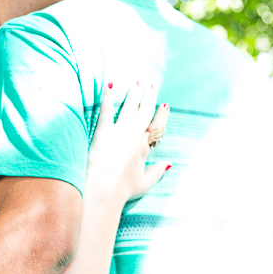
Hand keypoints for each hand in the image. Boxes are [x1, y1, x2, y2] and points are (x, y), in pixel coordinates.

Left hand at [85, 81, 170, 202]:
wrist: (104, 191)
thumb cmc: (123, 190)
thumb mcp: (144, 183)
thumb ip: (157, 172)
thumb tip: (170, 164)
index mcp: (145, 148)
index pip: (157, 126)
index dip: (162, 115)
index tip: (165, 105)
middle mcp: (134, 136)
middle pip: (145, 112)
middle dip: (149, 97)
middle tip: (151, 85)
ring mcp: (119, 132)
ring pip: (129, 107)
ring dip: (134, 93)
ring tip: (137, 82)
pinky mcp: (103, 132)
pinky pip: (107, 110)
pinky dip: (109, 96)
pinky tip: (111, 84)